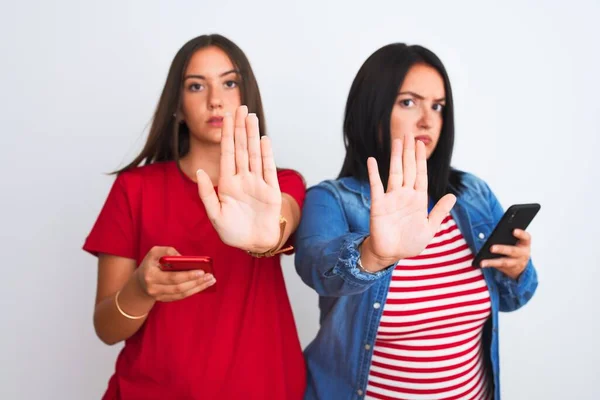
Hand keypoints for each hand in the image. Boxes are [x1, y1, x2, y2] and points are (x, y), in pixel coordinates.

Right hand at [135, 246, 215, 301]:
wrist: (140, 281)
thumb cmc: (151, 263)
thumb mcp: (154, 252)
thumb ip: (168, 251)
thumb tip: (183, 258)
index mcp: (151, 275)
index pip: (172, 277)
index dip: (188, 275)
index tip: (202, 271)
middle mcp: (153, 288)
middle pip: (179, 287)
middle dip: (196, 282)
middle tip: (210, 276)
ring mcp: (159, 296)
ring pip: (181, 294)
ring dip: (198, 288)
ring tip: (210, 281)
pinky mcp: (164, 300)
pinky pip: (180, 297)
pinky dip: (192, 291)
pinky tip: (202, 285)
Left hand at [196, 105, 281, 251]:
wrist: (255, 244)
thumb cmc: (234, 233)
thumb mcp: (214, 215)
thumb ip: (207, 193)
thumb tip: (200, 170)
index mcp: (228, 183)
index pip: (227, 154)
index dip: (227, 135)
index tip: (227, 118)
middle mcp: (243, 179)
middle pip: (242, 148)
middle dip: (240, 128)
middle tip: (240, 107)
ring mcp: (258, 183)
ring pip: (255, 154)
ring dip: (253, 135)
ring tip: (251, 116)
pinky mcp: (271, 191)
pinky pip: (268, 169)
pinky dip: (266, 154)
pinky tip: (264, 139)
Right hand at [360, 133, 456, 270]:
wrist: (391, 254)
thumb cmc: (410, 243)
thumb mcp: (429, 228)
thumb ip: (439, 212)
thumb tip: (453, 196)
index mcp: (418, 199)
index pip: (420, 175)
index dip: (421, 160)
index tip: (421, 144)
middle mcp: (405, 195)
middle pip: (408, 169)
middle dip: (410, 152)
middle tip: (410, 135)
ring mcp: (391, 198)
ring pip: (395, 173)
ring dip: (396, 157)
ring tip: (397, 141)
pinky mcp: (379, 204)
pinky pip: (376, 186)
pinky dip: (374, 173)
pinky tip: (372, 160)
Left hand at [481, 229, 530, 279]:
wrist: (521, 265)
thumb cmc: (515, 247)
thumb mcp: (517, 242)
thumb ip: (509, 237)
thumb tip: (495, 234)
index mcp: (525, 244)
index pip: (526, 238)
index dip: (521, 234)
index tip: (514, 230)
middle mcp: (523, 254)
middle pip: (512, 251)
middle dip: (502, 249)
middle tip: (491, 248)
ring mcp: (517, 262)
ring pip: (504, 262)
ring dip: (492, 261)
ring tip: (483, 261)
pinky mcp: (509, 269)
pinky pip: (498, 267)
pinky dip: (490, 264)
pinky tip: (482, 263)